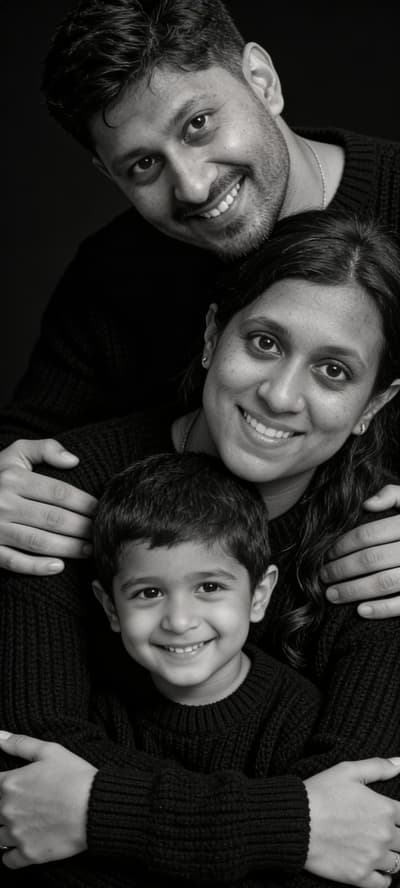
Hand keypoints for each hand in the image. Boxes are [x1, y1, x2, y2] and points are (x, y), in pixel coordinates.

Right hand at [0, 438, 96, 574]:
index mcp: (13, 478)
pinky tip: (58, 566)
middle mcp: (3, 502)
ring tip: (89, 549)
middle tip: (100, 532)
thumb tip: (73, 460)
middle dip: (82, 527)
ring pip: (38, 541)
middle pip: (53, 518)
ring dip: (68, 548)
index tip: (101, 509)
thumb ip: (45, 449)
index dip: (84, 503)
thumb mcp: (15, 453)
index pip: (58, 492)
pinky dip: (37, 566)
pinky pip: (14, 561)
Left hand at [0, 731, 97, 868]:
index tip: (13, 790)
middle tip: (25, 805)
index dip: (2, 786)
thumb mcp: (49, 751)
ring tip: (24, 824)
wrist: (96, 806)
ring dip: (5, 830)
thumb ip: (19, 743)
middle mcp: (7, 810)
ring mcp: (16, 834)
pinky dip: (12, 854)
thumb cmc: (74, 776)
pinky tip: (23, 843)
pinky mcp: (29, 854)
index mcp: (9, 784)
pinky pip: (8, 860)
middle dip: (3, 808)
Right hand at [304, 758, 399, 887]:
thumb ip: (378, 767)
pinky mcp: (360, 876)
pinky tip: (375, 867)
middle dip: (397, 836)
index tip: (390, 817)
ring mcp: (372, 858)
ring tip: (377, 848)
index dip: (398, 816)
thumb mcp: (347, 770)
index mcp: (384, 809)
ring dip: (391, 856)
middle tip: (379, 831)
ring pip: (398, 863)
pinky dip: (384, 878)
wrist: (294, 822)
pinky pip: (385, 883)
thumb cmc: (320, 793)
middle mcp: (384, 835)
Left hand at [320, 485, 399, 618]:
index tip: (327, 554)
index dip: (343, 545)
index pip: (369, 534)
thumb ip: (393, 495)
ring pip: (383, 582)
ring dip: (353, 590)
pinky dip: (382, 609)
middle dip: (341, 569)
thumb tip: (367, 504)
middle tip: (322, 576)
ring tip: (332, 595)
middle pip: (371, 559)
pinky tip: (361, 611)